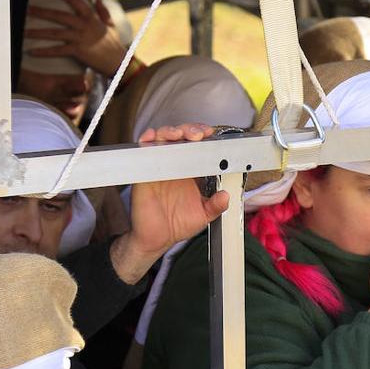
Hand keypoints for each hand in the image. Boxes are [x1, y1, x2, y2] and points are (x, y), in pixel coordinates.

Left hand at [26, 0, 138, 82]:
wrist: (119, 62)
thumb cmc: (113, 44)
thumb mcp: (109, 25)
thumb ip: (102, 11)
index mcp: (91, 17)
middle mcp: (84, 25)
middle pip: (58, 15)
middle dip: (41, 12)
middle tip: (26, 9)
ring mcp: (80, 38)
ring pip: (54, 33)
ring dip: (37, 32)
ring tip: (23, 32)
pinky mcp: (78, 51)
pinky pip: (58, 50)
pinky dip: (44, 52)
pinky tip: (31, 52)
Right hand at [109, 124, 228, 283]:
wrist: (156, 239)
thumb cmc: (177, 224)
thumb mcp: (203, 215)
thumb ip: (215, 206)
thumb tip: (226, 196)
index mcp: (190, 172)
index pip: (197, 146)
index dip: (204, 137)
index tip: (211, 135)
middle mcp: (175, 165)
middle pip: (181, 137)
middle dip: (190, 129)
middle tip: (198, 135)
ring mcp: (158, 167)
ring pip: (162, 139)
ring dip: (170, 131)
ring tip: (178, 135)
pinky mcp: (144, 173)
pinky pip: (143, 152)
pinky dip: (147, 142)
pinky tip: (152, 138)